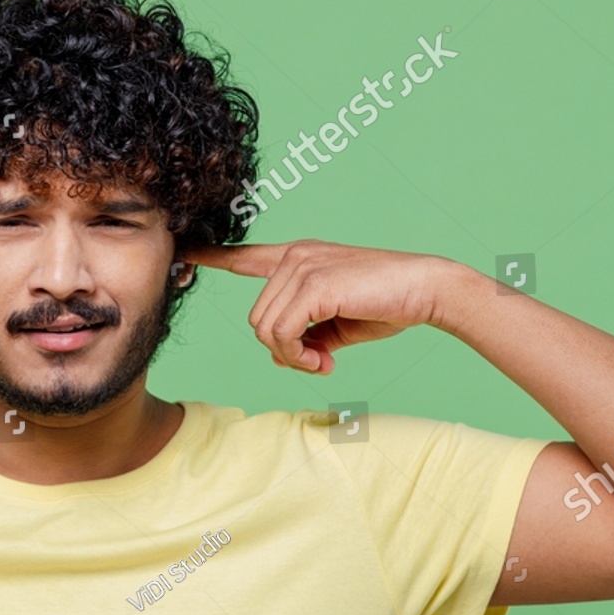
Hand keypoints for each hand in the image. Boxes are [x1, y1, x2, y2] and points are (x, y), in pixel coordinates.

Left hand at [186, 239, 467, 374]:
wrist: (428, 290)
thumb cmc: (387, 304)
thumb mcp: (334, 325)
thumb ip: (302, 335)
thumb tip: (277, 356)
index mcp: (298, 258)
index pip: (246, 256)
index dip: (214, 257)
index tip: (185, 252)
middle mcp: (295, 255)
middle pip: (257, 319)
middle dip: (283, 350)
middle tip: (318, 362)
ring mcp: (302, 266)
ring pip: (265, 330)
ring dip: (293, 357)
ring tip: (324, 361)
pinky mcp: (313, 284)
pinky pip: (282, 334)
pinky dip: (299, 357)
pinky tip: (325, 361)